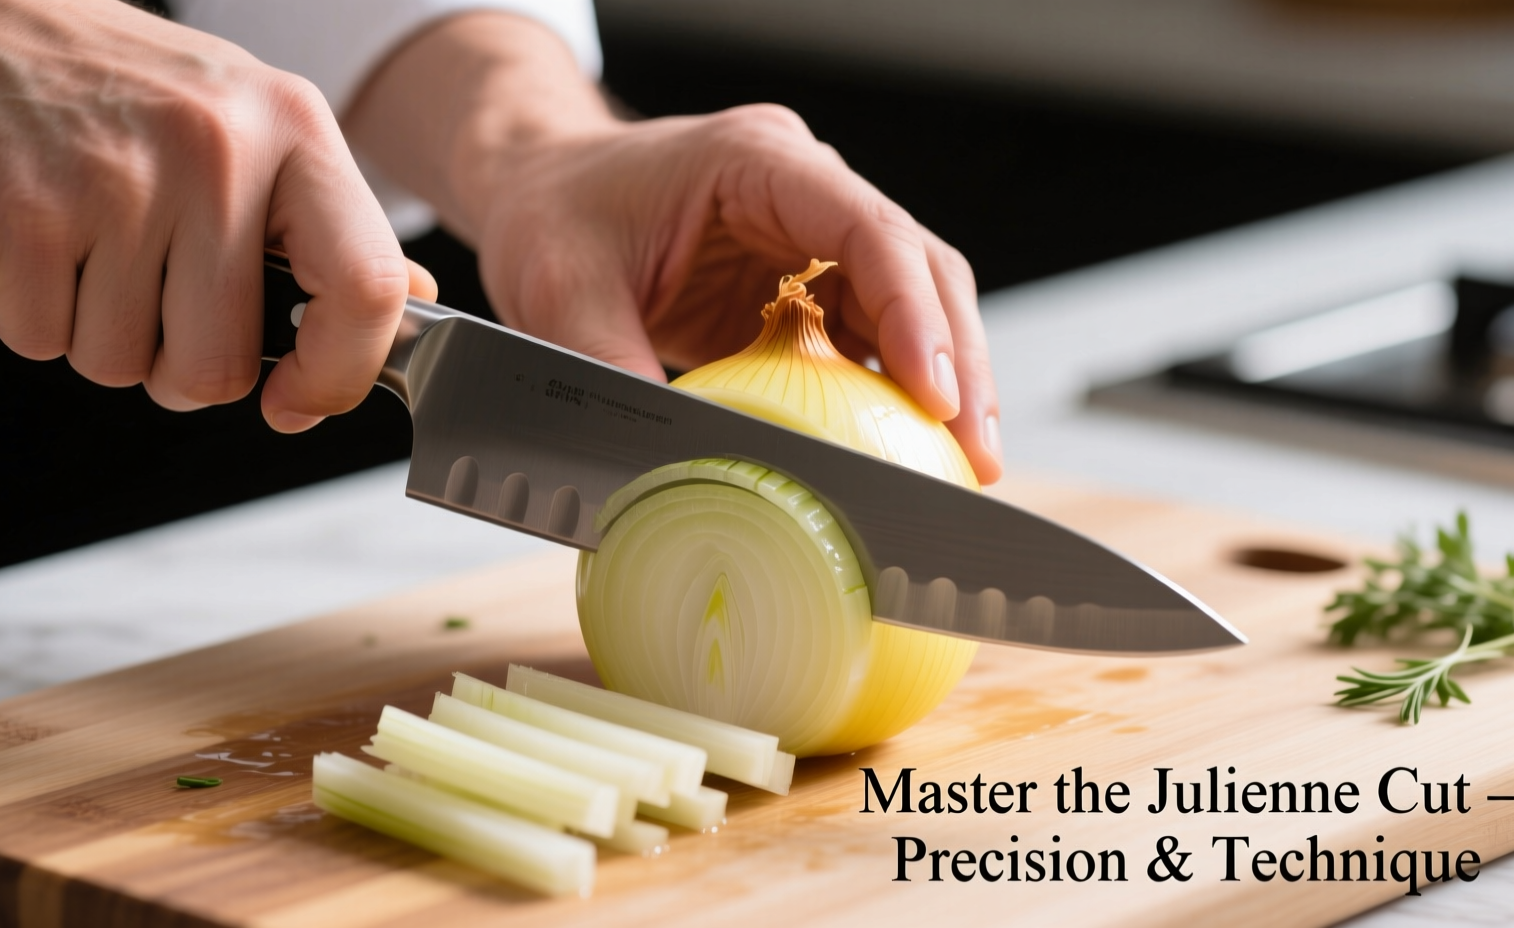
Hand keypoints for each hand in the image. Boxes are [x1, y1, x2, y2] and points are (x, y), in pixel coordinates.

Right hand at [0, 0, 412, 430]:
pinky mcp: (27, 214)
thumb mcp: (256, 131)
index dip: (338, 376)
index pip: (369, 289)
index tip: (299, 400)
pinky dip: (34, 318)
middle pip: (221, 365)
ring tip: (92, 253)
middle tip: (153, 303)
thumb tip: (412, 308)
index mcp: (294, 132)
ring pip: (126, 366)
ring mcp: (119, 181)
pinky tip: (40, 246)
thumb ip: (333, 228)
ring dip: (102, 338)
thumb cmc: (124, 94)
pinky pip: (45, 344)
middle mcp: (218, 152)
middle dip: (180, 367)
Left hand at [345, 13, 1000, 482]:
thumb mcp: (560, 293)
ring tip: (960, 458)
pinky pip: (868, 328)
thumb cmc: (551, 216)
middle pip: (916, 265)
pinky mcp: (801, 278)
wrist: (538, 189)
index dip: (913, 312)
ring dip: (939, 377)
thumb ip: (612, 371)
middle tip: (975, 448)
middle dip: (956, 359)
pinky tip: (903, 442)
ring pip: (910, 298)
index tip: (936, 393)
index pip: (867, 229)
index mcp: (754, 161)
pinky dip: (892, 384)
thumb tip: (662, 465)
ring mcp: (808, 231)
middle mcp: (801, 186)